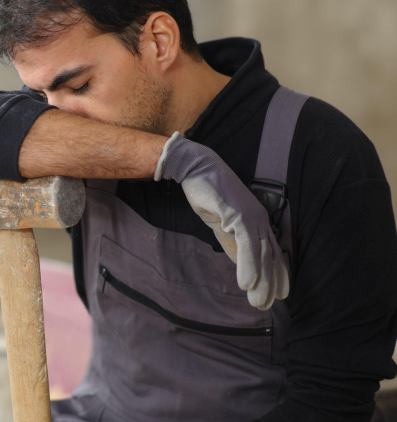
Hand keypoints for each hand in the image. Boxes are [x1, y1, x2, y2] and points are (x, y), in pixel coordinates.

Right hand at [155, 132, 288, 309]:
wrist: (196, 168)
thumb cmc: (208, 194)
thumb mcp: (221, 225)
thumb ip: (232, 243)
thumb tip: (241, 263)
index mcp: (257, 221)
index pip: (271, 252)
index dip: (276, 275)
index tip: (278, 295)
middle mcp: (259, 220)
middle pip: (270, 256)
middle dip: (270, 283)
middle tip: (266, 305)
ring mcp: (251, 217)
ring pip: (261, 254)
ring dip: (261, 280)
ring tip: (258, 301)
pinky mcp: (238, 215)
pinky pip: (246, 244)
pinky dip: (248, 265)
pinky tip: (246, 284)